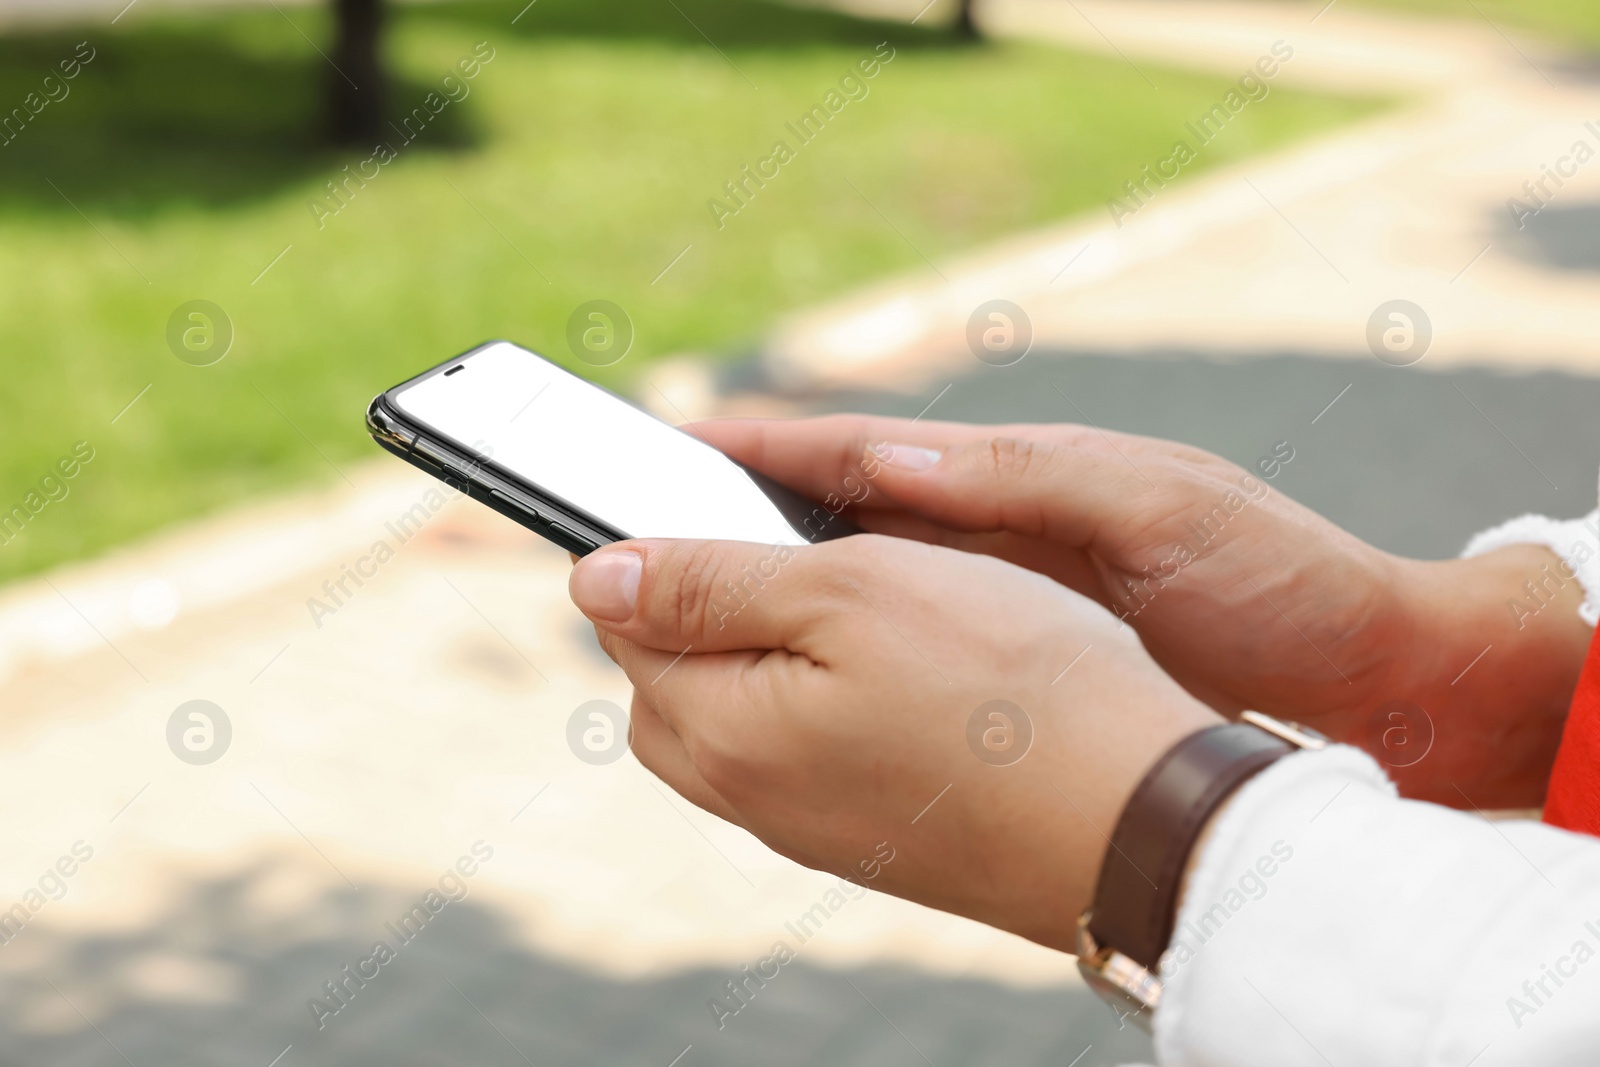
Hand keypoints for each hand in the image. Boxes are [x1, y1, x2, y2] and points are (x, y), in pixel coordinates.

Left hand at [568, 534, 1218, 949]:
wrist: (1143, 822)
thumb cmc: (1009, 689)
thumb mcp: (849, 592)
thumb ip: (709, 582)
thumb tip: (593, 575)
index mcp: (723, 732)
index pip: (625, 626)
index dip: (649, 547)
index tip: (695, 494)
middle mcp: (751, 797)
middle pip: (669, 683)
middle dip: (697, 604)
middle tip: (776, 541)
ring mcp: (813, 828)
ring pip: (738, 721)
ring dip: (762, 653)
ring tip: (845, 596)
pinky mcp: (873, 839)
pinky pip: (802, 757)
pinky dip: (816, 700)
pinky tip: (892, 667)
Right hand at [693, 416, 1592, 807]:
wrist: (1369, 674)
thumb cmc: (1277, 579)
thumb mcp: (1158, 508)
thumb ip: (1025, 478)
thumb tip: (883, 452)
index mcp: (1019, 473)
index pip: (864, 448)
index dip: (764, 444)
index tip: (668, 444)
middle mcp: (1000, 524)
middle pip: (845, 513)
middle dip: (745, 519)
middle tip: (649, 537)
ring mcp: (1009, 594)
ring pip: (865, 584)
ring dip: (782, 586)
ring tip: (693, 605)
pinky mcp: (1027, 660)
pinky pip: (908, 645)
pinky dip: (844, 647)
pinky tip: (801, 673)